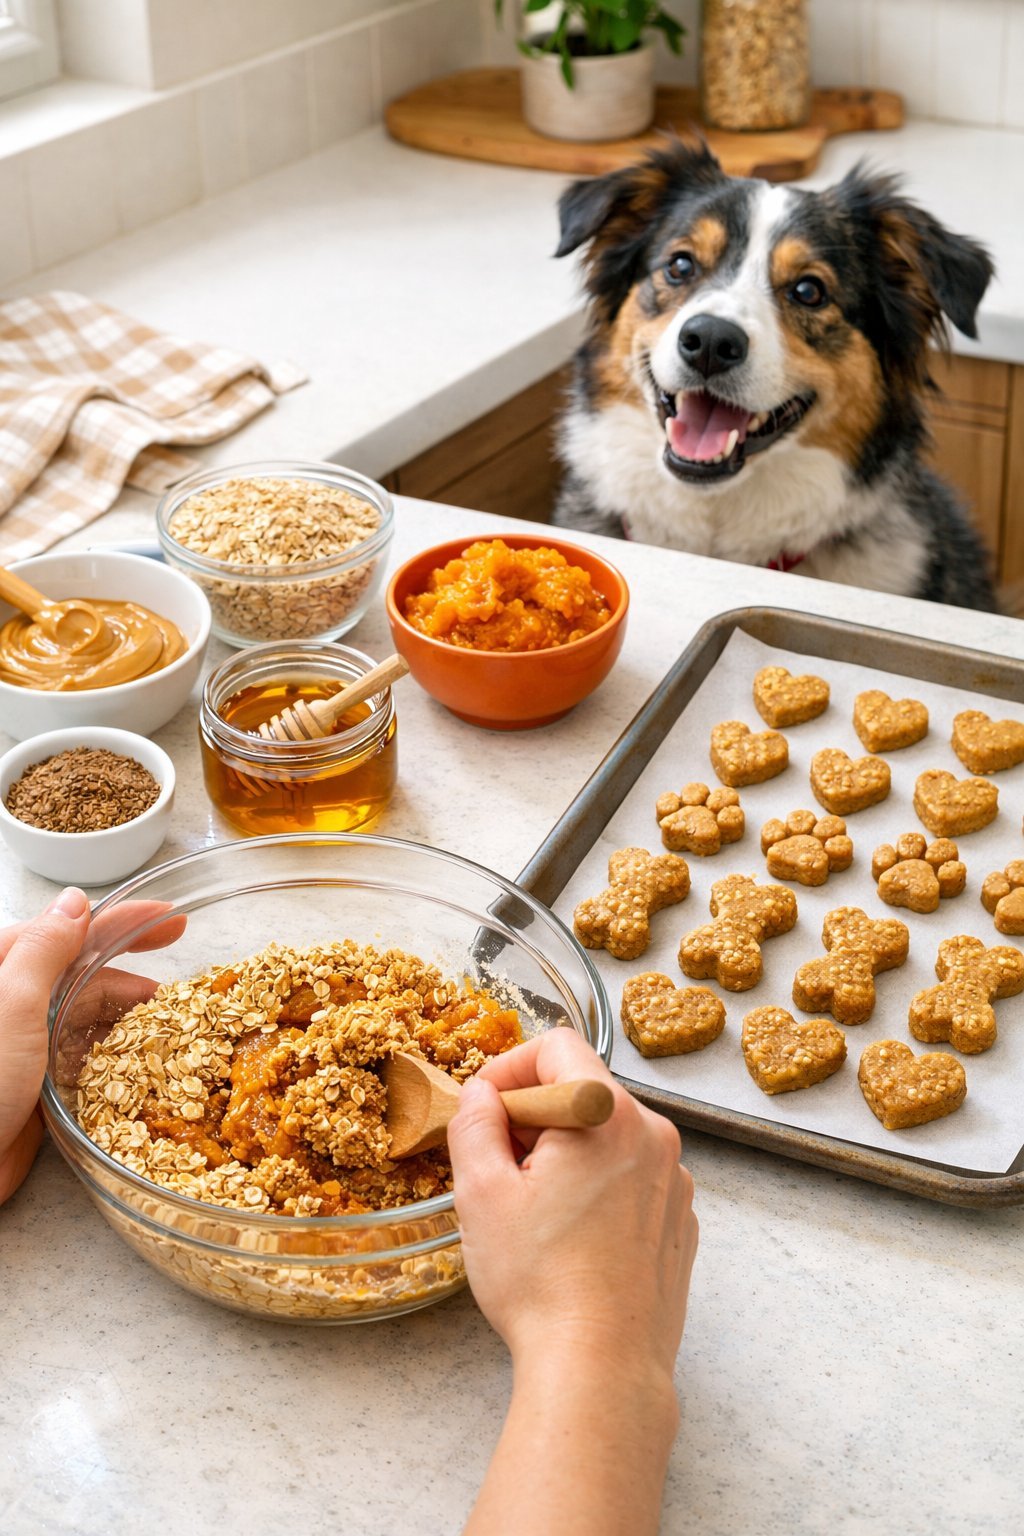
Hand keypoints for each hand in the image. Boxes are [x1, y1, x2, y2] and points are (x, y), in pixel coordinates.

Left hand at [0, 892, 187, 1205]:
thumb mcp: (12, 1004)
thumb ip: (44, 950)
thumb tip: (75, 900)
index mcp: (2, 969)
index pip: (68, 930)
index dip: (121, 922)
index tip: (169, 915)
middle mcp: (12, 1001)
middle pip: (83, 975)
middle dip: (132, 974)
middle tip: (179, 980)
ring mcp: (23, 1043)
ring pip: (86, 1017)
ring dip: (128, 1017)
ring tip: (173, 1025)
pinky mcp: (33, 1083)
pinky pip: (82, 1057)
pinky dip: (113, 1054)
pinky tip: (142, 1060)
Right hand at [450, 1032, 698, 1535]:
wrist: (602, 1370)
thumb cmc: (540, 1283)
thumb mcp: (481, 1193)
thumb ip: (474, 1124)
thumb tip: (481, 1095)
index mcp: (607, 1114)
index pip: (558, 1046)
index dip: (510, 1067)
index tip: (484, 1107)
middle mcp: (653, 1135)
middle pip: (584, 1092)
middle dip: (533, 1116)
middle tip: (496, 1165)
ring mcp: (674, 1179)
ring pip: (607, 1136)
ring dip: (565, 1153)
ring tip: (532, 1211)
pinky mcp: (680, 1220)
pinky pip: (631, 1178)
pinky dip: (597, 1188)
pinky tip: (570, 1238)